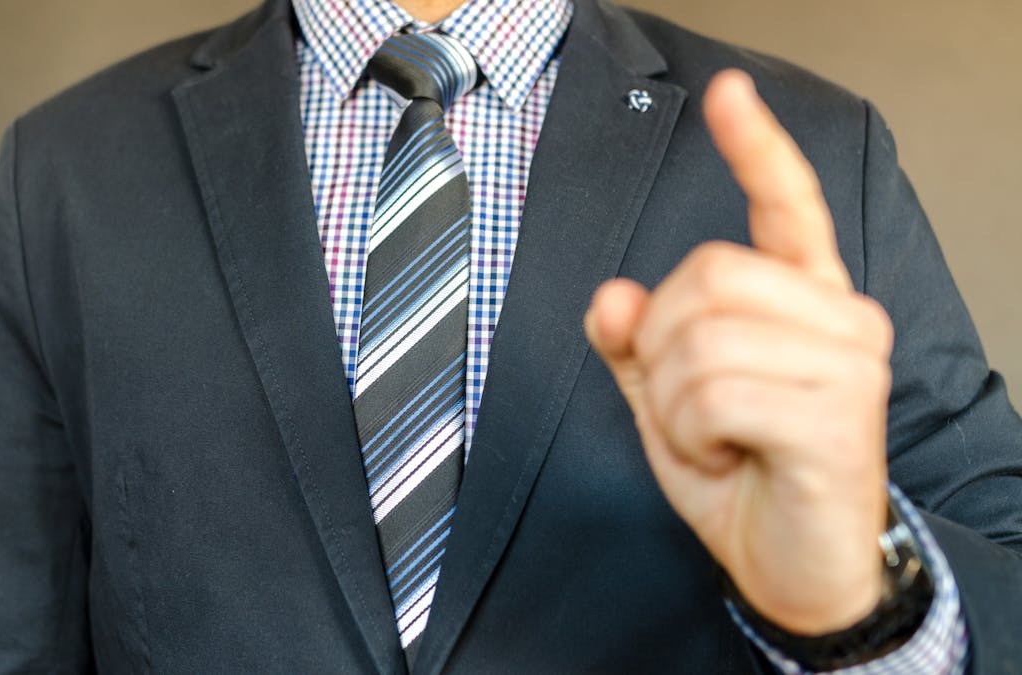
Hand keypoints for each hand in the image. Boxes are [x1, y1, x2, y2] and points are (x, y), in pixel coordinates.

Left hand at [584, 70, 892, 634]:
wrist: (794, 567)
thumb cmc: (741, 472)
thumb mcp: (667, 402)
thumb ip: (636, 343)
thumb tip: (612, 296)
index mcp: (805, 300)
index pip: (786, 206)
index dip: (754, 147)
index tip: (728, 94)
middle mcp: (841, 317)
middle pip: (705, 274)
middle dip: (660, 349)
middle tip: (685, 409)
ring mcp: (849, 365)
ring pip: (700, 338)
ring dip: (672, 403)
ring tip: (711, 438)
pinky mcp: (838, 418)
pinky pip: (713, 395)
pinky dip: (691, 435)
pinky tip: (727, 456)